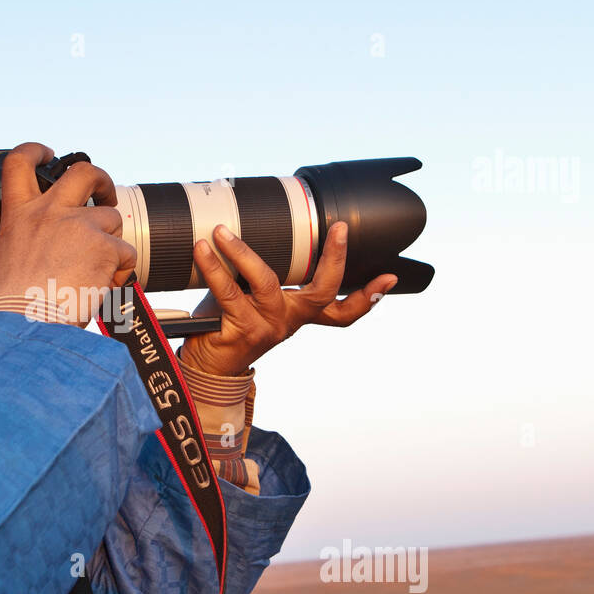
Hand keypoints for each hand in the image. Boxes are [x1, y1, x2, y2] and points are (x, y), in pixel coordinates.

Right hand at [0, 143, 135, 325]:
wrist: (25, 324)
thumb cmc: (16, 303)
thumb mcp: (11, 255)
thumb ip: (34, 237)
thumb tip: (60, 243)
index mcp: (20, 214)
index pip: (20, 161)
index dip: (36, 150)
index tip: (47, 153)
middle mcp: (48, 212)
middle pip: (83, 172)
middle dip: (101, 179)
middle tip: (105, 196)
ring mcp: (78, 225)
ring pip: (112, 219)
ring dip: (111, 242)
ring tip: (97, 270)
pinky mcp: (104, 246)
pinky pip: (126, 253)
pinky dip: (121, 270)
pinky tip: (104, 286)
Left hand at [177, 221, 398, 375]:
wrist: (206, 368)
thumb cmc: (226, 325)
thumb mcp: (250, 297)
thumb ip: (257, 273)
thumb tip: (245, 225)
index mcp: (298, 314)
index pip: (341, 311)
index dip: (367, 297)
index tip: (389, 277)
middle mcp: (288, 320)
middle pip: (323, 292)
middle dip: (335, 259)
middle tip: (340, 230)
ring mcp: (268, 326)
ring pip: (266, 281)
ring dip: (242, 251)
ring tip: (222, 231)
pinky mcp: (243, 330)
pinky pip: (229, 292)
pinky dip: (214, 267)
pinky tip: (204, 249)